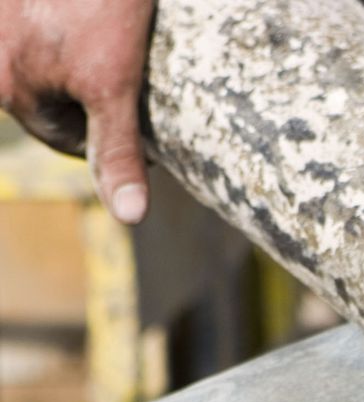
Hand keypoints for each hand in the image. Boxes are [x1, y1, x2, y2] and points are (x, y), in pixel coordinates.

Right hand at [0, 0, 156, 222]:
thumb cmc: (105, 4)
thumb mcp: (117, 83)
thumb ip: (117, 148)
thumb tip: (127, 217)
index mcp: (10, 87)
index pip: (65, 138)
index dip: (113, 133)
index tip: (148, 121)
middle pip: (53, 98)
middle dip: (92, 90)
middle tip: (132, 65)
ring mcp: (2, 25)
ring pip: (51, 62)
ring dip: (82, 57)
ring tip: (109, 33)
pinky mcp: (16, 11)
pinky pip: (44, 35)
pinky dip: (71, 30)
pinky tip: (93, 20)